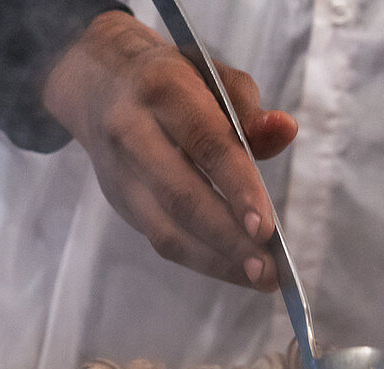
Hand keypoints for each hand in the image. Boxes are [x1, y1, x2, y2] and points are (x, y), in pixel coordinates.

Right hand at [42, 11, 297, 290]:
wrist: (99, 81)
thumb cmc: (173, 81)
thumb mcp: (213, 76)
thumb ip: (249, 109)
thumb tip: (284, 131)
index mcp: (163, 90)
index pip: (205, 144)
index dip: (237, 188)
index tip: (267, 228)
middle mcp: (132, 131)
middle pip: (182, 196)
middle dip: (229, 239)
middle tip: (269, 270)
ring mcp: (120, 173)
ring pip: (166, 229)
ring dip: (217, 261)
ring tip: (260, 278)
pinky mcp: (120, 201)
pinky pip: (160, 238)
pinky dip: (202, 259)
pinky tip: (235, 269)